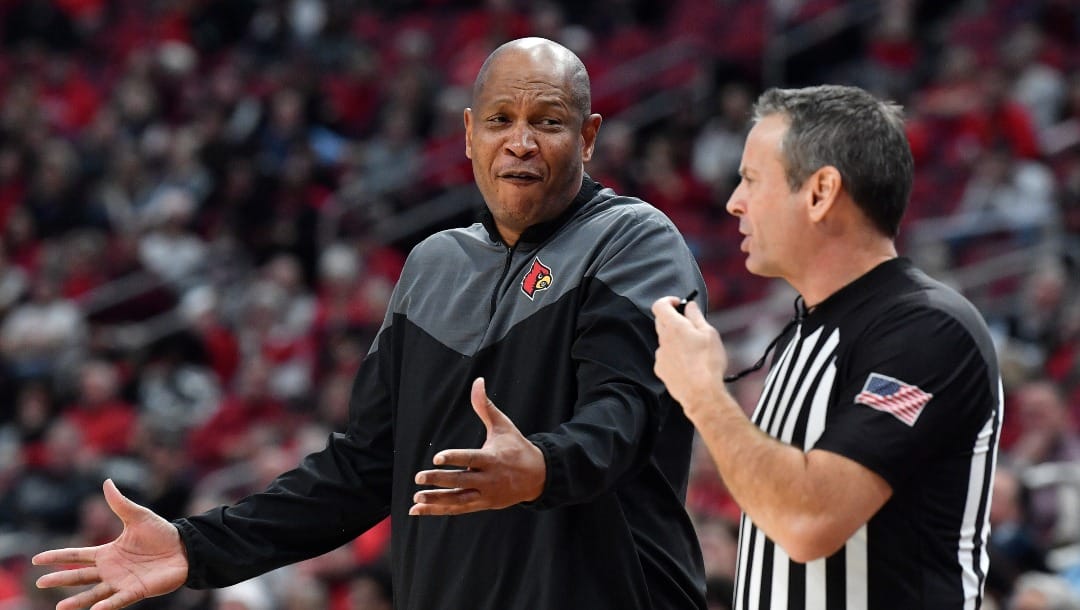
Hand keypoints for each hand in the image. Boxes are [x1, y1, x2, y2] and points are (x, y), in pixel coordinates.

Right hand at [32, 479, 188, 609]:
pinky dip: (107, 606)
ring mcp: (122, 581)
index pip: (77, 556)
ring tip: (60, 607)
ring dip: (78, 601)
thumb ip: (120, 503)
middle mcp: (111, 569)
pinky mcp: (137, 590)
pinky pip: (119, 600)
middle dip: (60, 580)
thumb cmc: (162, 534)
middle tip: (40, 582)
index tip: (36, 559)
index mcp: (108, 552)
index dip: (57, 557)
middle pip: (80, 576)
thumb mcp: (138, 516)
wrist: (185, 548)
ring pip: (94, 593)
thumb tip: (106, 482)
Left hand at [410, 377, 545, 515]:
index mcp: (493, 458)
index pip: (471, 459)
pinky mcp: (482, 504)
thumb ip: (485, 406)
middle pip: (461, 480)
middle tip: (418, 477)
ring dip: (436, 501)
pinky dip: (438, 510)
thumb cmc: (516, 447)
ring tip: (416, 499)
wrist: (537, 477)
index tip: (436, 458)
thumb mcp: (503, 426)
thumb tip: (478, 381)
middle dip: (439, 480)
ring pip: (458, 500)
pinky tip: (418, 509)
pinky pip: (457, 508)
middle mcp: (489, 479)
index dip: (454, 458)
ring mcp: (486, 494)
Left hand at [651, 296, 729, 420]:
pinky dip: (674, 356)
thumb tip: (689, 305)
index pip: (659, 305)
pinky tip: (688, 364)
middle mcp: (663, 340)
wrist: (701, 394)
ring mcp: (660, 356)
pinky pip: (665, 357)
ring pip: (665, 341)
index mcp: (674, 327)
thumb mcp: (709, 333)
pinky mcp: (661, 370)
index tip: (679, 304)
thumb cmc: (708, 363)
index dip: (668, 301)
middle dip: (674, 320)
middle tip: (691, 326)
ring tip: (694, 351)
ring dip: (675, 340)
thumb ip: (696, 316)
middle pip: (661, 322)